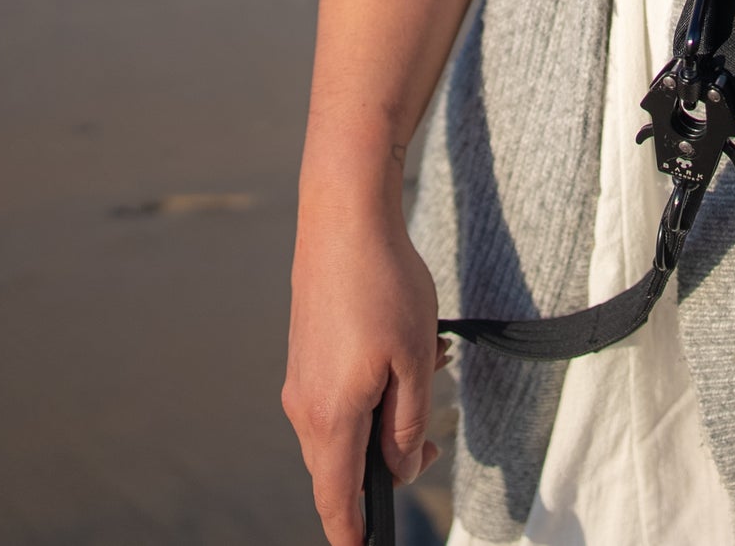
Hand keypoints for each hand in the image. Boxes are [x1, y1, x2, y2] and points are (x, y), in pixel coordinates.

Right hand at [282, 208, 445, 545]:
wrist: (343, 219)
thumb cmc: (383, 286)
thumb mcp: (414, 360)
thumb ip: (406, 424)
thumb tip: (399, 466)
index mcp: (330, 418)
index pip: (336, 500)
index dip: (354, 532)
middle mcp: (305, 405)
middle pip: (343, 465)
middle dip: (388, 462)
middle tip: (433, 444)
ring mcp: (301, 377)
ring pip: (346, 423)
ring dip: (388, 411)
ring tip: (430, 367)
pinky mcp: (306, 351)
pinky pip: (339, 390)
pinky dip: (374, 384)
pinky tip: (410, 345)